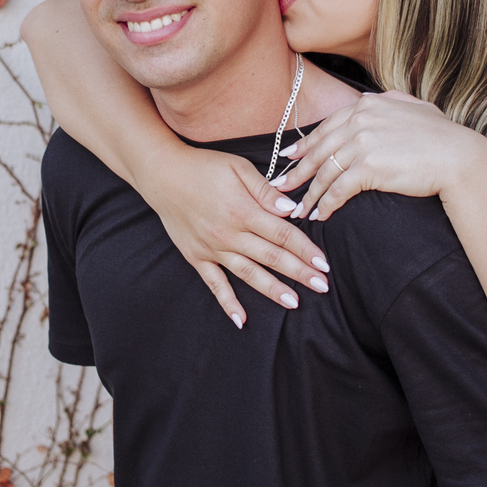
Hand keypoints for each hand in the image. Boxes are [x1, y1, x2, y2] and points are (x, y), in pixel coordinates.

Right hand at [145, 146, 331, 327]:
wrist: (163, 174)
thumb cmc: (203, 167)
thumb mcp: (238, 168)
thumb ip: (265, 191)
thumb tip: (291, 210)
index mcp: (243, 210)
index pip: (282, 234)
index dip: (305, 249)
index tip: (324, 263)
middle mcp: (229, 234)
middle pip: (272, 257)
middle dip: (299, 273)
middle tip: (322, 286)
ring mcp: (212, 249)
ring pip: (248, 274)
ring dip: (272, 290)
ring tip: (294, 303)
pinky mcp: (197, 257)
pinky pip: (215, 284)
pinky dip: (228, 302)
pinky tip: (241, 320)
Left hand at [271, 90, 484, 220]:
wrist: (459, 157)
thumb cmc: (442, 135)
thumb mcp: (414, 108)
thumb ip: (389, 103)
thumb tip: (375, 101)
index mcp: (367, 105)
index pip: (327, 126)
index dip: (307, 144)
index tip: (292, 157)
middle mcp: (360, 119)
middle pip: (319, 149)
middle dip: (297, 171)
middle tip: (281, 186)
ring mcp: (362, 142)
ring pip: (325, 171)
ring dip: (310, 194)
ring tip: (299, 210)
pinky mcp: (368, 167)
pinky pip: (338, 189)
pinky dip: (326, 204)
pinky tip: (320, 216)